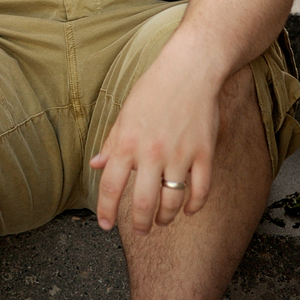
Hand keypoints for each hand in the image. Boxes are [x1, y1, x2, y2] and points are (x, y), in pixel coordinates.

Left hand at [90, 56, 218, 234]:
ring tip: (162, 220)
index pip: (110, 185)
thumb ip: (111, 142)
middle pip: (143, 203)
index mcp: (127, 141)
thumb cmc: (153, 89)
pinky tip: (187, 210)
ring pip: (172, 203)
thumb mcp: (125, 113)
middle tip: (141, 229)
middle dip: (140, 224)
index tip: (105, 225)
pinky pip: (200, 191)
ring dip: (166, 218)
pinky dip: (194, 206)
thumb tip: (96, 165)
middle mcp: (151, 152)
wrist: (189, 70)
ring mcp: (180, 155)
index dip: (106, 210)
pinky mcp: (204, 154)